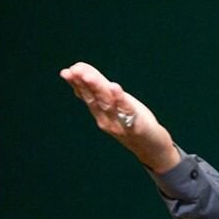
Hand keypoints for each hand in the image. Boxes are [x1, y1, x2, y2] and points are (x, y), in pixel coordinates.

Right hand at [59, 62, 179, 172]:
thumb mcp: (113, 105)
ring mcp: (119, 124)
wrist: (152, 147)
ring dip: (98, 88)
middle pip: (94, 98)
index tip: (66, 71)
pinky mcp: (135, 126)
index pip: (86, 95)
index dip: (76, 83)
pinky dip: (120, 100)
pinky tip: (115, 87)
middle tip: (74, 70)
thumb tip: (81, 74)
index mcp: (100, 112)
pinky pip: (127, 112)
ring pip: (107, 103)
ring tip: (90, 76)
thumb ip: (100, 91)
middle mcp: (105, 119)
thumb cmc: (131, 121)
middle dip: (83, 83)